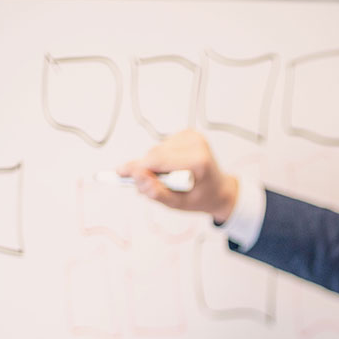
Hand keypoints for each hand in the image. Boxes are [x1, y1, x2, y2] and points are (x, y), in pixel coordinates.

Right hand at [119, 129, 237, 223]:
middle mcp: (196, 143)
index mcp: (198, 161)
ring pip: (156, 150)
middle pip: (154, 153)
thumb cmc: (201, 197)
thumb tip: (137, 178)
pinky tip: (172, 169)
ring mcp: (193, 136)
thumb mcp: (179, 204)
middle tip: (144, 186)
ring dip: (154, 166)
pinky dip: (161, 159)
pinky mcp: (188, 134)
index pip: (158, 160)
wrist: (220, 189)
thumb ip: (157, 193)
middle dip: (144, 170)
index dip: (137, 167)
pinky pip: (162, 147)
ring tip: (168, 180)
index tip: (119, 172)